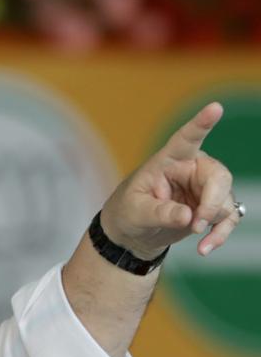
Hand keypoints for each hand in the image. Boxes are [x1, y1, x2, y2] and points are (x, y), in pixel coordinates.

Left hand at [100, 102, 238, 257]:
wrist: (131, 233)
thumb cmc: (127, 212)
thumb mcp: (136, 212)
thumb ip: (160, 212)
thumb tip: (189, 217)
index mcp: (168, 161)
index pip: (186, 139)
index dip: (201, 123)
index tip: (214, 108)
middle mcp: (191, 169)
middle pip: (219, 177)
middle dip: (212, 203)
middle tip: (196, 224)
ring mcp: (203, 188)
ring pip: (225, 200)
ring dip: (213, 223)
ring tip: (196, 239)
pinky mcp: (210, 207)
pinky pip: (227, 217)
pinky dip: (220, 234)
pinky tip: (205, 248)